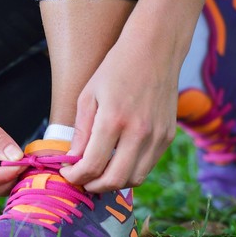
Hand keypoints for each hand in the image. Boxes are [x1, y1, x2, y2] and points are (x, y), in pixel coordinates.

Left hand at [59, 33, 178, 191]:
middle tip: (81, 180)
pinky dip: (130, 171)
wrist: (155, 50)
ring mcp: (157, 136)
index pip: (92, 166)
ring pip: (135, 179)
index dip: (75, 176)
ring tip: (98, 173)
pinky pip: (147, 166)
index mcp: (114, 120)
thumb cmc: (116, 69)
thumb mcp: (88, 96)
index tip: (67, 172)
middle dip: (93, 186)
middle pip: (115, 180)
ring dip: (113, 183)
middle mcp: (139, 132)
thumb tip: (73, 161)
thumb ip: (81, 132)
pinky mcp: (168, 137)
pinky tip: (116, 161)